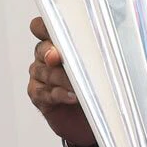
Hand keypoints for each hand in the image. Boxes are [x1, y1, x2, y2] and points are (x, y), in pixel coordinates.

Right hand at [27, 16, 94, 145]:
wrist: (95, 118)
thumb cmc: (100, 87)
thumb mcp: (103, 66)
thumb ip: (99, 52)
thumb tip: (108, 42)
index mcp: (58, 42)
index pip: (43, 27)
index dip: (43, 27)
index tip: (53, 30)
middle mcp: (46, 56)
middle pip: (42, 49)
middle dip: (50, 52)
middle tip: (57, 57)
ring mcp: (40, 76)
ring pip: (44, 72)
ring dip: (62, 78)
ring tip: (78, 85)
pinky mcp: (38, 95)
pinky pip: (44, 92)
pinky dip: (59, 94)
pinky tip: (72, 97)